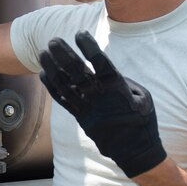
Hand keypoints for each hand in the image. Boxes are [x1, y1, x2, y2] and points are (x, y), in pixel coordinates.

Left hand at [38, 31, 165, 177]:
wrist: (135, 151)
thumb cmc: (142, 121)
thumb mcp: (143, 96)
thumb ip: (124, 81)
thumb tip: (107, 71)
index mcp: (117, 88)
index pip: (100, 62)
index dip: (89, 47)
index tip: (80, 34)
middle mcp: (99, 96)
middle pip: (76, 71)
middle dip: (63, 54)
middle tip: (53, 40)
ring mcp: (87, 108)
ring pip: (65, 84)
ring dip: (52, 67)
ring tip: (43, 53)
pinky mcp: (81, 117)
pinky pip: (62, 100)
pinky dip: (51, 86)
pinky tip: (44, 74)